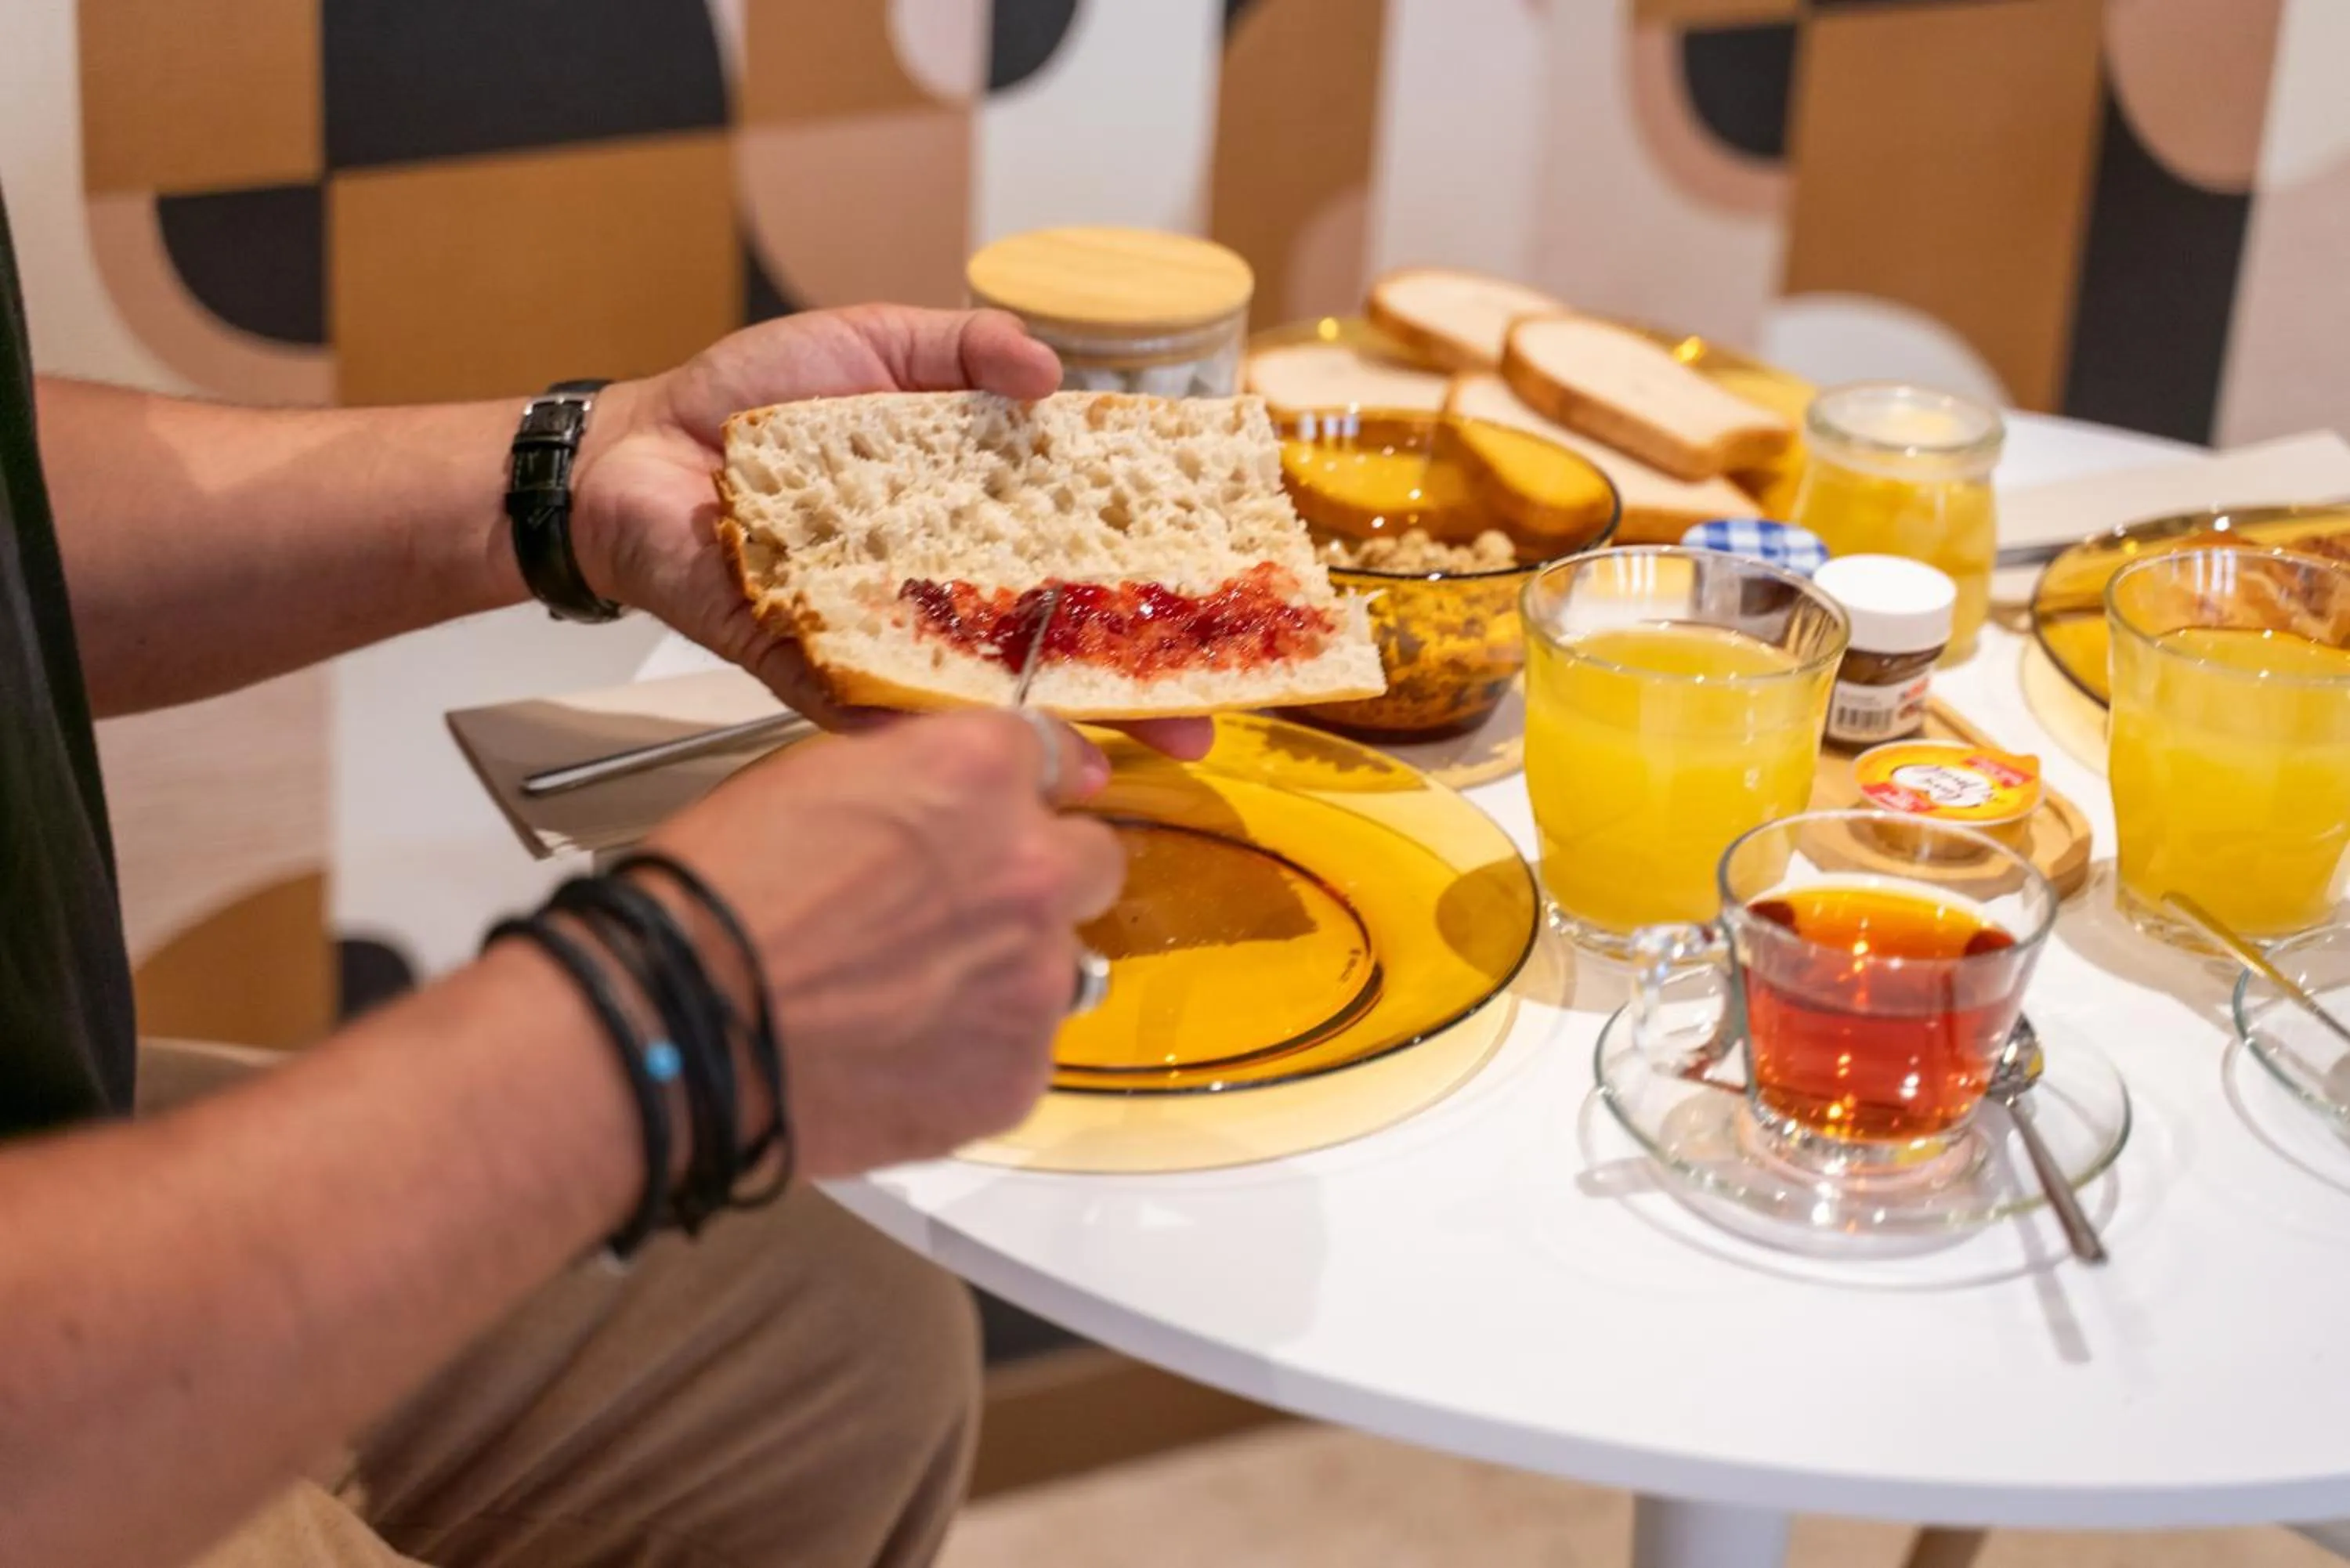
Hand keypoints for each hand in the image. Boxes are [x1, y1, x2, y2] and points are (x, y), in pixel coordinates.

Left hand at [569, 305, 1210, 760]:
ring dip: (1036, 732)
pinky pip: (860, 711)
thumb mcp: (872, 344)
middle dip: (1120, 695)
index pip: (1073, 566)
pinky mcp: (801, 666)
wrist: (633, 447)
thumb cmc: (749, 398)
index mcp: (964, 520)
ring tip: (1101, 756)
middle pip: (1043, 653)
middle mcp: (932, 589)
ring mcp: (872, 635)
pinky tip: (968, 758)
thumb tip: (1051, 374)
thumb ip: (960, 349)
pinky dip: (906, 736)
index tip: (1217, 621)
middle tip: (1190, 724)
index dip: (1144, 597)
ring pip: (968, 698)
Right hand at [645, 708, 1122, 1176]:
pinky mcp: (1018, 1078)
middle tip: (965, 915)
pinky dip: (975, 1056)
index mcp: (981, 774)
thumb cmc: (714, 897)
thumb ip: (917, 784)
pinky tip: (898, 1059)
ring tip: (908, 1002)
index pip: (1060, 759)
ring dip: (1008, 975)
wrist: (674, 1028)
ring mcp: (1036, 982)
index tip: (1021, 812)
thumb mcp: (812, 782)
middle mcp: (1033, 870)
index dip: (1032, 791)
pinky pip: (1021, 1055)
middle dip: (1041, 882)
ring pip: (1061, 968)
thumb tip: (957, 804)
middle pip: (1091, 864)